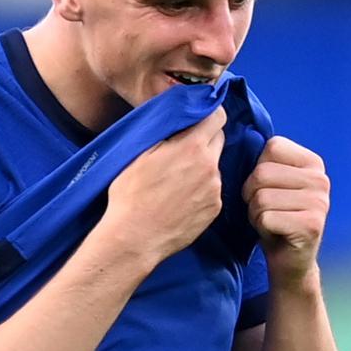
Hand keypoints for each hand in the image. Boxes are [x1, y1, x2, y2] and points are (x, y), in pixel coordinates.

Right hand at [101, 105, 225, 264]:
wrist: (135, 237)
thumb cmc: (131, 194)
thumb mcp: (141, 152)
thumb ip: (168, 131)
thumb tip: (181, 116)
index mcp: (192, 147)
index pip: (218, 116)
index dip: (209, 113)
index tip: (199, 117)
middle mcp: (210, 166)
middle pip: (219, 139)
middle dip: (205, 138)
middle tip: (183, 148)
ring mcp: (215, 189)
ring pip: (215, 166)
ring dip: (202, 166)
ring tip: (177, 180)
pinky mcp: (214, 209)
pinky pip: (213, 189)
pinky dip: (202, 189)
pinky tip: (181, 198)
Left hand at [243, 136, 329, 283]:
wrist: (290, 261)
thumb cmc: (275, 217)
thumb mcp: (272, 183)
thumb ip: (265, 162)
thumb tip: (233, 135)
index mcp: (313, 162)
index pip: (272, 147)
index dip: (257, 170)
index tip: (267, 189)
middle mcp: (321, 179)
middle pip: (262, 173)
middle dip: (252, 196)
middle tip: (266, 211)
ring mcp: (320, 203)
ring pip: (261, 197)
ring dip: (256, 214)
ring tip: (270, 222)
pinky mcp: (311, 225)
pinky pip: (266, 218)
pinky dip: (261, 228)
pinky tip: (275, 233)